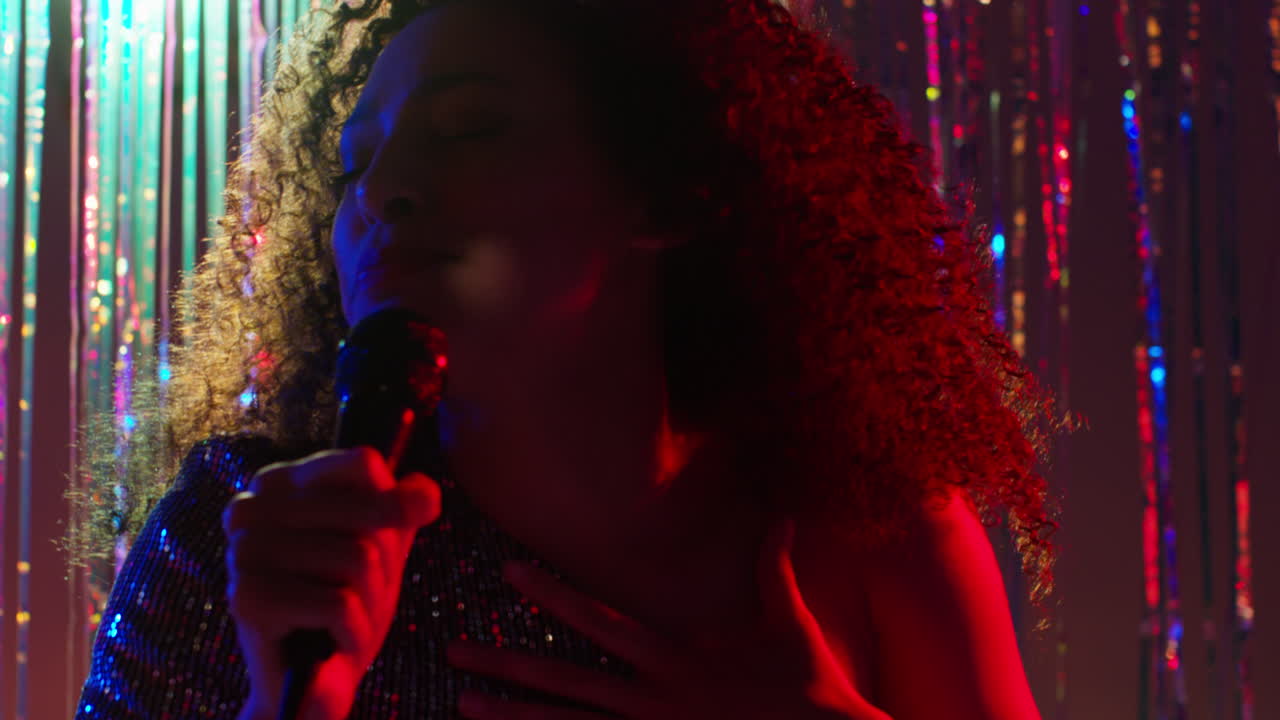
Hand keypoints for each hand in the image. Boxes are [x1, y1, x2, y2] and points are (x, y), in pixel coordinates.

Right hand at [222, 446, 441, 719]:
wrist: (315, 680)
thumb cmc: (346, 600)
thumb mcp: (384, 544)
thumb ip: (404, 508)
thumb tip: (426, 492)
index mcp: (278, 482)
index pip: (363, 464)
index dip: (396, 503)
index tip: (393, 533)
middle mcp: (250, 508)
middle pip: (369, 514)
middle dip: (384, 563)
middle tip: (362, 593)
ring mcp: (242, 552)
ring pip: (358, 557)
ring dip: (370, 600)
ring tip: (345, 618)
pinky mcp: (247, 599)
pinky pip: (339, 604)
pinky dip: (354, 630)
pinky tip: (335, 641)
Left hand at [446, 516, 889, 719]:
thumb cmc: (809, 687)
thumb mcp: (789, 622)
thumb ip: (774, 570)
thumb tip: (784, 517)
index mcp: (676, 660)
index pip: (600, 622)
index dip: (552, 595)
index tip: (509, 571)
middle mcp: (652, 702)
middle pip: (562, 682)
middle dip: (504, 664)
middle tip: (452, 649)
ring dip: (510, 718)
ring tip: (462, 705)